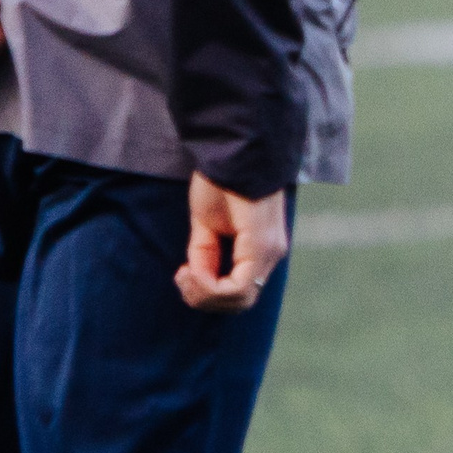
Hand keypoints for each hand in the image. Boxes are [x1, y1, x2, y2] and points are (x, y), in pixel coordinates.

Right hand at [177, 176, 287, 313]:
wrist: (231, 149)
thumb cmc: (219, 182)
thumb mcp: (207, 226)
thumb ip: (207, 255)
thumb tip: (201, 282)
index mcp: (260, 251)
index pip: (239, 294)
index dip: (207, 294)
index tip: (183, 272)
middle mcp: (271, 254)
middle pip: (240, 303)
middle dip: (204, 298)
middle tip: (182, 277)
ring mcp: (270, 251)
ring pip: (239, 299)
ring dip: (204, 294)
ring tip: (184, 273)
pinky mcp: (262, 244)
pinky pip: (239, 285)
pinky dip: (209, 285)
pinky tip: (190, 270)